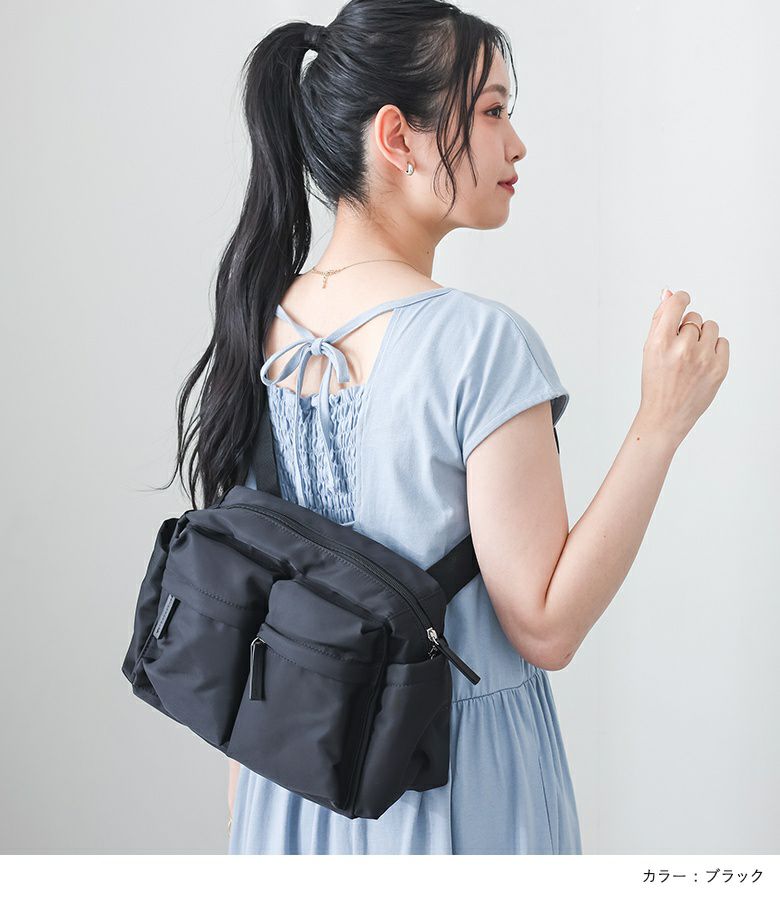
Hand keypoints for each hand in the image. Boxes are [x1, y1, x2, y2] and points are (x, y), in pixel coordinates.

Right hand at [638, 288, 728, 445]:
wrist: (665, 416)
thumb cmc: (655, 382)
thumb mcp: (649, 349)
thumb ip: (659, 319)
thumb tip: (669, 293)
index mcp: (660, 342)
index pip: (677, 303)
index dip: (680, 299)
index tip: (681, 302)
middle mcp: (682, 349)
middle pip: (695, 317)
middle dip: (688, 327)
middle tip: (679, 348)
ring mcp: (703, 359)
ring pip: (711, 327)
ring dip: (703, 336)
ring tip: (692, 355)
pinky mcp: (720, 368)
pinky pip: (723, 342)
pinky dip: (714, 350)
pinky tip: (702, 363)